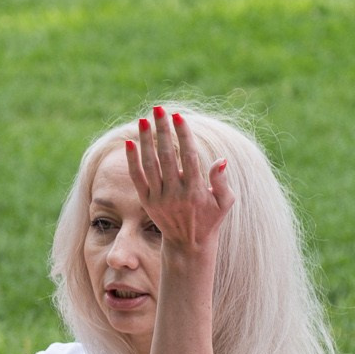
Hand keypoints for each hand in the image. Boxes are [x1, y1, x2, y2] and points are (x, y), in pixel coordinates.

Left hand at [125, 107, 233, 249]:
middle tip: (159, 109)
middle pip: (167, 156)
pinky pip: (137, 178)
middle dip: (162, 131)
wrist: (187, 244)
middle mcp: (175, 193)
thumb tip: (220, 160)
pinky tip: (130, 142)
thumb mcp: (224, 203)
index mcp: (195, 190)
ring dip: (146, 141)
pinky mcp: (146, 202)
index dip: (183, 135)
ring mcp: (158, 198)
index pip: (188, 157)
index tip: (178, 116)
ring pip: (150, 164)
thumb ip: (222, 182)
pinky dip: (132, 160)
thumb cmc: (210, 219)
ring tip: (144, 120)